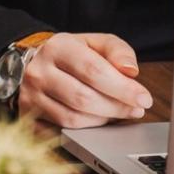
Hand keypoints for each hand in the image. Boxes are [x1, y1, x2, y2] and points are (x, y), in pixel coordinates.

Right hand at [16, 31, 154, 127]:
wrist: (35, 63)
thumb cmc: (72, 53)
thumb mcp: (95, 42)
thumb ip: (117, 51)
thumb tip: (131, 71)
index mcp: (58, 47)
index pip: (93, 70)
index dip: (122, 88)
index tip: (143, 97)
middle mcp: (39, 72)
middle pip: (84, 98)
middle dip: (117, 107)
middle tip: (137, 109)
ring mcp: (31, 97)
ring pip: (74, 118)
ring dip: (105, 119)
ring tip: (122, 112)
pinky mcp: (29, 117)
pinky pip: (64, 131)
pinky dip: (88, 128)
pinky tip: (102, 119)